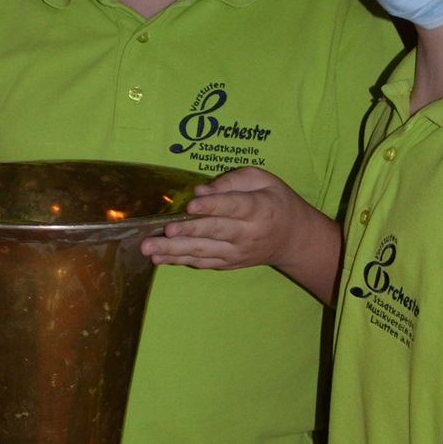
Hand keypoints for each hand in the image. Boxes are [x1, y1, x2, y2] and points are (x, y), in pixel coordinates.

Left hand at [140, 168, 313, 272]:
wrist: (292, 239)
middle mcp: (247, 234)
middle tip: (165, 230)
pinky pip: (202, 262)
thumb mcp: (262, 180)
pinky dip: (180, 261)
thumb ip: (232, 181)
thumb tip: (200, 191)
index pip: (233, 207)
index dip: (212, 205)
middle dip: (188, 231)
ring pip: (203, 252)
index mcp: (259, 209)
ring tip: (150, 249)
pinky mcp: (228, 263)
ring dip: (174, 251)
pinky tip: (159, 258)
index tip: (191, 205)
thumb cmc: (275, 201)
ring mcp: (236, 253)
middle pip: (214, 232)